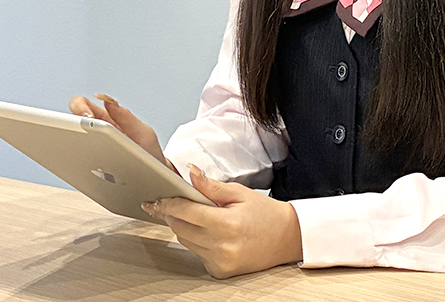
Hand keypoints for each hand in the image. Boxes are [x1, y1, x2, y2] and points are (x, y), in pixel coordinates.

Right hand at [68, 93, 175, 171]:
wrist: (154, 179)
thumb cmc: (149, 153)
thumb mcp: (144, 134)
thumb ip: (127, 118)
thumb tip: (109, 100)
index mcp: (108, 119)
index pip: (85, 104)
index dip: (80, 107)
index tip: (87, 117)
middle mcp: (97, 132)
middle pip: (72, 120)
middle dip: (71, 123)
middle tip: (80, 132)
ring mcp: (91, 150)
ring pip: (71, 142)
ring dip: (72, 144)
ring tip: (82, 151)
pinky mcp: (89, 167)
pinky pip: (77, 162)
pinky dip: (77, 162)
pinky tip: (85, 168)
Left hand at [142, 164, 302, 278]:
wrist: (286, 238)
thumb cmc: (265, 212)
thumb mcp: (239, 192)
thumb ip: (211, 185)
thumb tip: (190, 172)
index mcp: (226, 224)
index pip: (186, 212)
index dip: (169, 203)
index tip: (158, 197)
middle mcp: (221, 247)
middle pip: (180, 229)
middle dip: (172, 214)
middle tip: (170, 201)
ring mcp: (220, 262)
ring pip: (185, 242)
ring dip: (184, 227)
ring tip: (195, 214)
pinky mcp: (219, 272)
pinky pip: (197, 254)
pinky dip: (197, 241)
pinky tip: (208, 231)